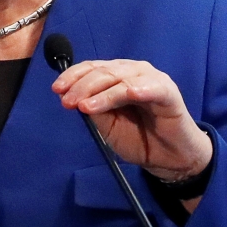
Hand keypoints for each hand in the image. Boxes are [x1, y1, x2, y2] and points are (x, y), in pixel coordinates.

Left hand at [52, 60, 211, 183]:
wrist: (169, 158)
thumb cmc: (139, 138)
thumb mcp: (108, 126)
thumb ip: (95, 110)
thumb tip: (74, 99)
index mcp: (118, 76)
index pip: (93, 68)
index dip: (73, 76)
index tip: (57, 89)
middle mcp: (133, 72)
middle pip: (104, 71)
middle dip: (82, 85)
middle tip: (67, 102)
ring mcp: (151, 79)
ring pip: (122, 78)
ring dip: (101, 91)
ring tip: (85, 105)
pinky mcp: (168, 92)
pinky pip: (151, 87)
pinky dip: (138, 89)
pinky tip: (128, 94)